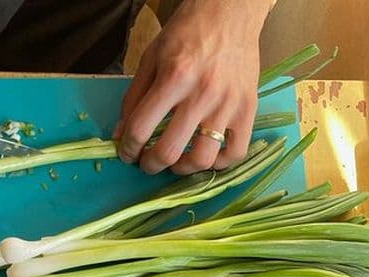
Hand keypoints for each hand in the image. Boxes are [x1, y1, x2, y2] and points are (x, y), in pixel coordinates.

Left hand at [114, 0, 268, 174]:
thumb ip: (132, 100)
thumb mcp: (150, 60)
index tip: (126, 153)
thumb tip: (120, 137)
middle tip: (146, 162)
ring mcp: (228, 104)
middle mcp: (203, 93)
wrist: (229, 14)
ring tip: (175, 161)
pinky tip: (205, 156)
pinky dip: (218, 164)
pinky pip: (235, 153)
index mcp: (174, 78)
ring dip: (182, 169)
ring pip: (203, 158)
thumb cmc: (186, 35)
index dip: (127, 149)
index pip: (140, 129)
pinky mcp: (249, 109)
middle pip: (170, 151)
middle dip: (150, 165)